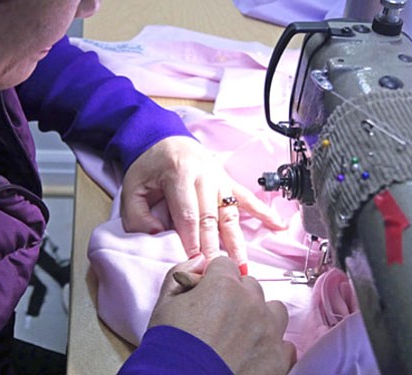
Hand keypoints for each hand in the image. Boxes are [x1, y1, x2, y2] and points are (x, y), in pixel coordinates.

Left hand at [120, 136, 284, 263]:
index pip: (188, 214)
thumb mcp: (132, 187)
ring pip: (230, 213)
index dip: (192, 240)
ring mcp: (219, 178)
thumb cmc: (148, 166)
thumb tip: (158, 236)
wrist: (162, 138)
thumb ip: (138, 215)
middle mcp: (204, 175)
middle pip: (212, 217)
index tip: (196, 263)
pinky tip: (279, 225)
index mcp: (180, 174)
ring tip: (243, 264)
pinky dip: (264, 212)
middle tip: (219, 272)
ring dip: (237, 240)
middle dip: (216, 247)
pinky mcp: (228, 181)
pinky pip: (247, 198)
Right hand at [149, 256, 295, 374]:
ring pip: (274, 310)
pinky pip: (285, 344)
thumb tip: (199, 261)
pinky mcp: (278, 359)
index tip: (207, 295)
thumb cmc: (169, 348)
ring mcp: (268, 330)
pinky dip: (272, 348)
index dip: (213, 280)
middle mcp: (251, 302)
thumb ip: (181, 273)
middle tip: (219, 319)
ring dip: (261, 318)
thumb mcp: (164, 305)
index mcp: (223, 284)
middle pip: (250, 286)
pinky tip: (254, 356)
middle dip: (236, 298)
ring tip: (242, 336)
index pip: (225, 265)